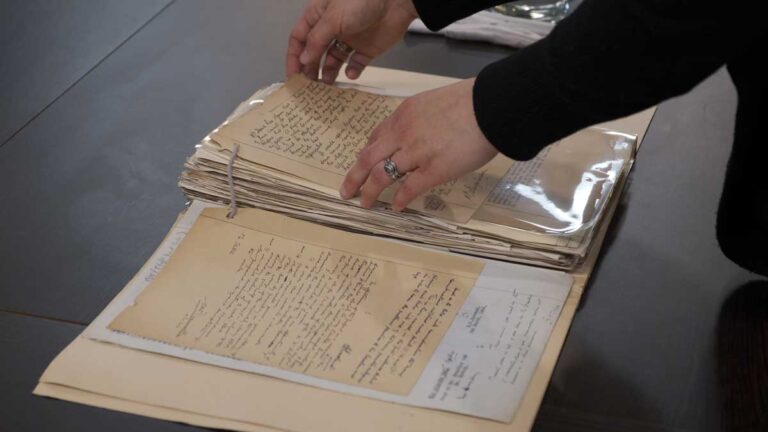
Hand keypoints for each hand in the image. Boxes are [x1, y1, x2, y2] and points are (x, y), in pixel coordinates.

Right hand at [286, 0, 417, 83]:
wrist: (395, 1)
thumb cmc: (360, 2)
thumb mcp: (332, 19)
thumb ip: (316, 41)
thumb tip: (304, 60)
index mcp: (319, 17)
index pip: (300, 39)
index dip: (294, 57)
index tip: (292, 76)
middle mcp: (331, 29)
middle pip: (315, 52)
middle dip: (310, 68)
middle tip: (308, 86)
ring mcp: (349, 40)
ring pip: (333, 61)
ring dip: (328, 73)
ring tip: (326, 86)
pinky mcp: (366, 49)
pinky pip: (355, 64)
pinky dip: (352, 71)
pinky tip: (350, 73)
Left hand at [341, 79, 498, 210]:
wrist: (491, 104)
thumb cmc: (471, 100)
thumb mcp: (435, 102)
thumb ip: (422, 118)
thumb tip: (422, 132)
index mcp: (403, 115)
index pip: (376, 137)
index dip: (366, 154)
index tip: (362, 164)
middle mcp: (403, 134)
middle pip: (367, 158)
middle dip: (353, 177)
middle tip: (346, 191)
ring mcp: (416, 153)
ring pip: (380, 175)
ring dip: (369, 192)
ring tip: (364, 203)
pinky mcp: (433, 170)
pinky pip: (409, 188)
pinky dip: (399, 200)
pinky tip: (395, 207)